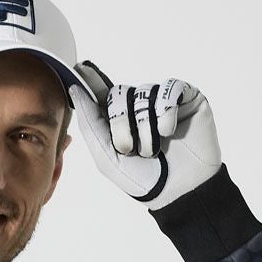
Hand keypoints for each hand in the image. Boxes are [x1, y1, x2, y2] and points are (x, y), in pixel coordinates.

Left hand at [69, 60, 222, 209]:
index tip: (78, 69)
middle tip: (129, 149)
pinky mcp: (186, 97)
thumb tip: (74, 90)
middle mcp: (138, 107)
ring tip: (153, 150)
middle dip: (120, 122)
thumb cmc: (143, 179)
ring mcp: (162, 101)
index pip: (101, 93)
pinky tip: (168, 131)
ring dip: (145, 127)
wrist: (179, 192)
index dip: (90, 80)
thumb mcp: (107, 157)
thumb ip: (90, 125)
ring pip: (143, 93)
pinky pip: (170, 89)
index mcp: (117, 121)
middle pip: (118, 93)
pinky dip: (166, 111)